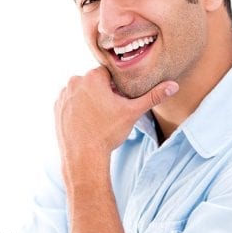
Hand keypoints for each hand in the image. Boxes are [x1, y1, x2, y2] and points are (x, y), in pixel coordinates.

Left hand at [54, 66, 178, 159]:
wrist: (83, 158)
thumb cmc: (108, 133)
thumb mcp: (133, 112)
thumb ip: (154, 96)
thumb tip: (174, 85)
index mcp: (93, 77)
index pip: (109, 74)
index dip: (117, 87)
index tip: (119, 100)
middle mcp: (75, 82)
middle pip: (95, 81)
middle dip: (103, 92)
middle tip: (110, 110)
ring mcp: (63, 95)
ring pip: (83, 90)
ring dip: (90, 98)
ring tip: (98, 117)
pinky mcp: (56, 108)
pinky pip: (71, 100)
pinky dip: (78, 107)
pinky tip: (86, 121)